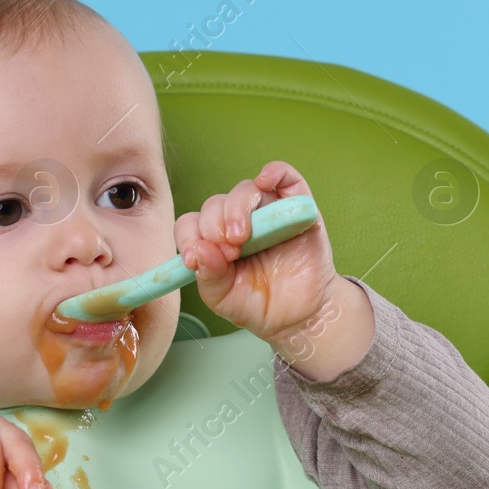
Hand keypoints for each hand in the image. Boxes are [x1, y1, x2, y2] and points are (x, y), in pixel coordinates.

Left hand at [175, 161, 342, 343]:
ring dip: (237, 209)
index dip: (188, 237)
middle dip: (213, 227)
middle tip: (228, 253)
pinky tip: (265, 181)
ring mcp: (268, 212)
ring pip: (246, 190)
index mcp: (215, 240)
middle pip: (215, 204)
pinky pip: (286, 176)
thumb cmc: (260, 305)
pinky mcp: (298, 208)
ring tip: (241, 238)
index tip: (193, 260)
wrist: (300, 316)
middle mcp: (239, 221)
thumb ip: (208, 276)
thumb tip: (199, 250)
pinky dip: (275, 171)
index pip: (192, 224)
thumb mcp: (224, 298)